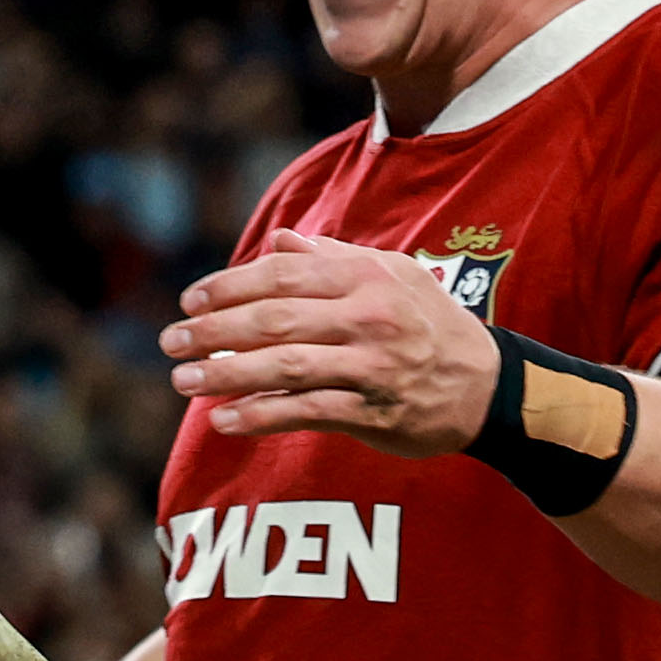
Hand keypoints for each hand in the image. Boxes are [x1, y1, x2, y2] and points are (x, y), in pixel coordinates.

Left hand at [162, 230, 496, 452]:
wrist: (489, 386)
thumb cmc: (431, 325)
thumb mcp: (392, 276)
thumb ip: (334, 258)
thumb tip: (280, 239)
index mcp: (365, 277)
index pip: (282, 275)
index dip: (229, 286)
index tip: (190, 301)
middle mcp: (367, 317)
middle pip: (274, 319)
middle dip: (214, 330)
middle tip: (171, 342)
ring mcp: (371, 366)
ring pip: (284, 366)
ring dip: (226, 374)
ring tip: (184, 380)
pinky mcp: (374, 412)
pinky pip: (306, 412)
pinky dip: (262, 416)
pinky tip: (226, 420)